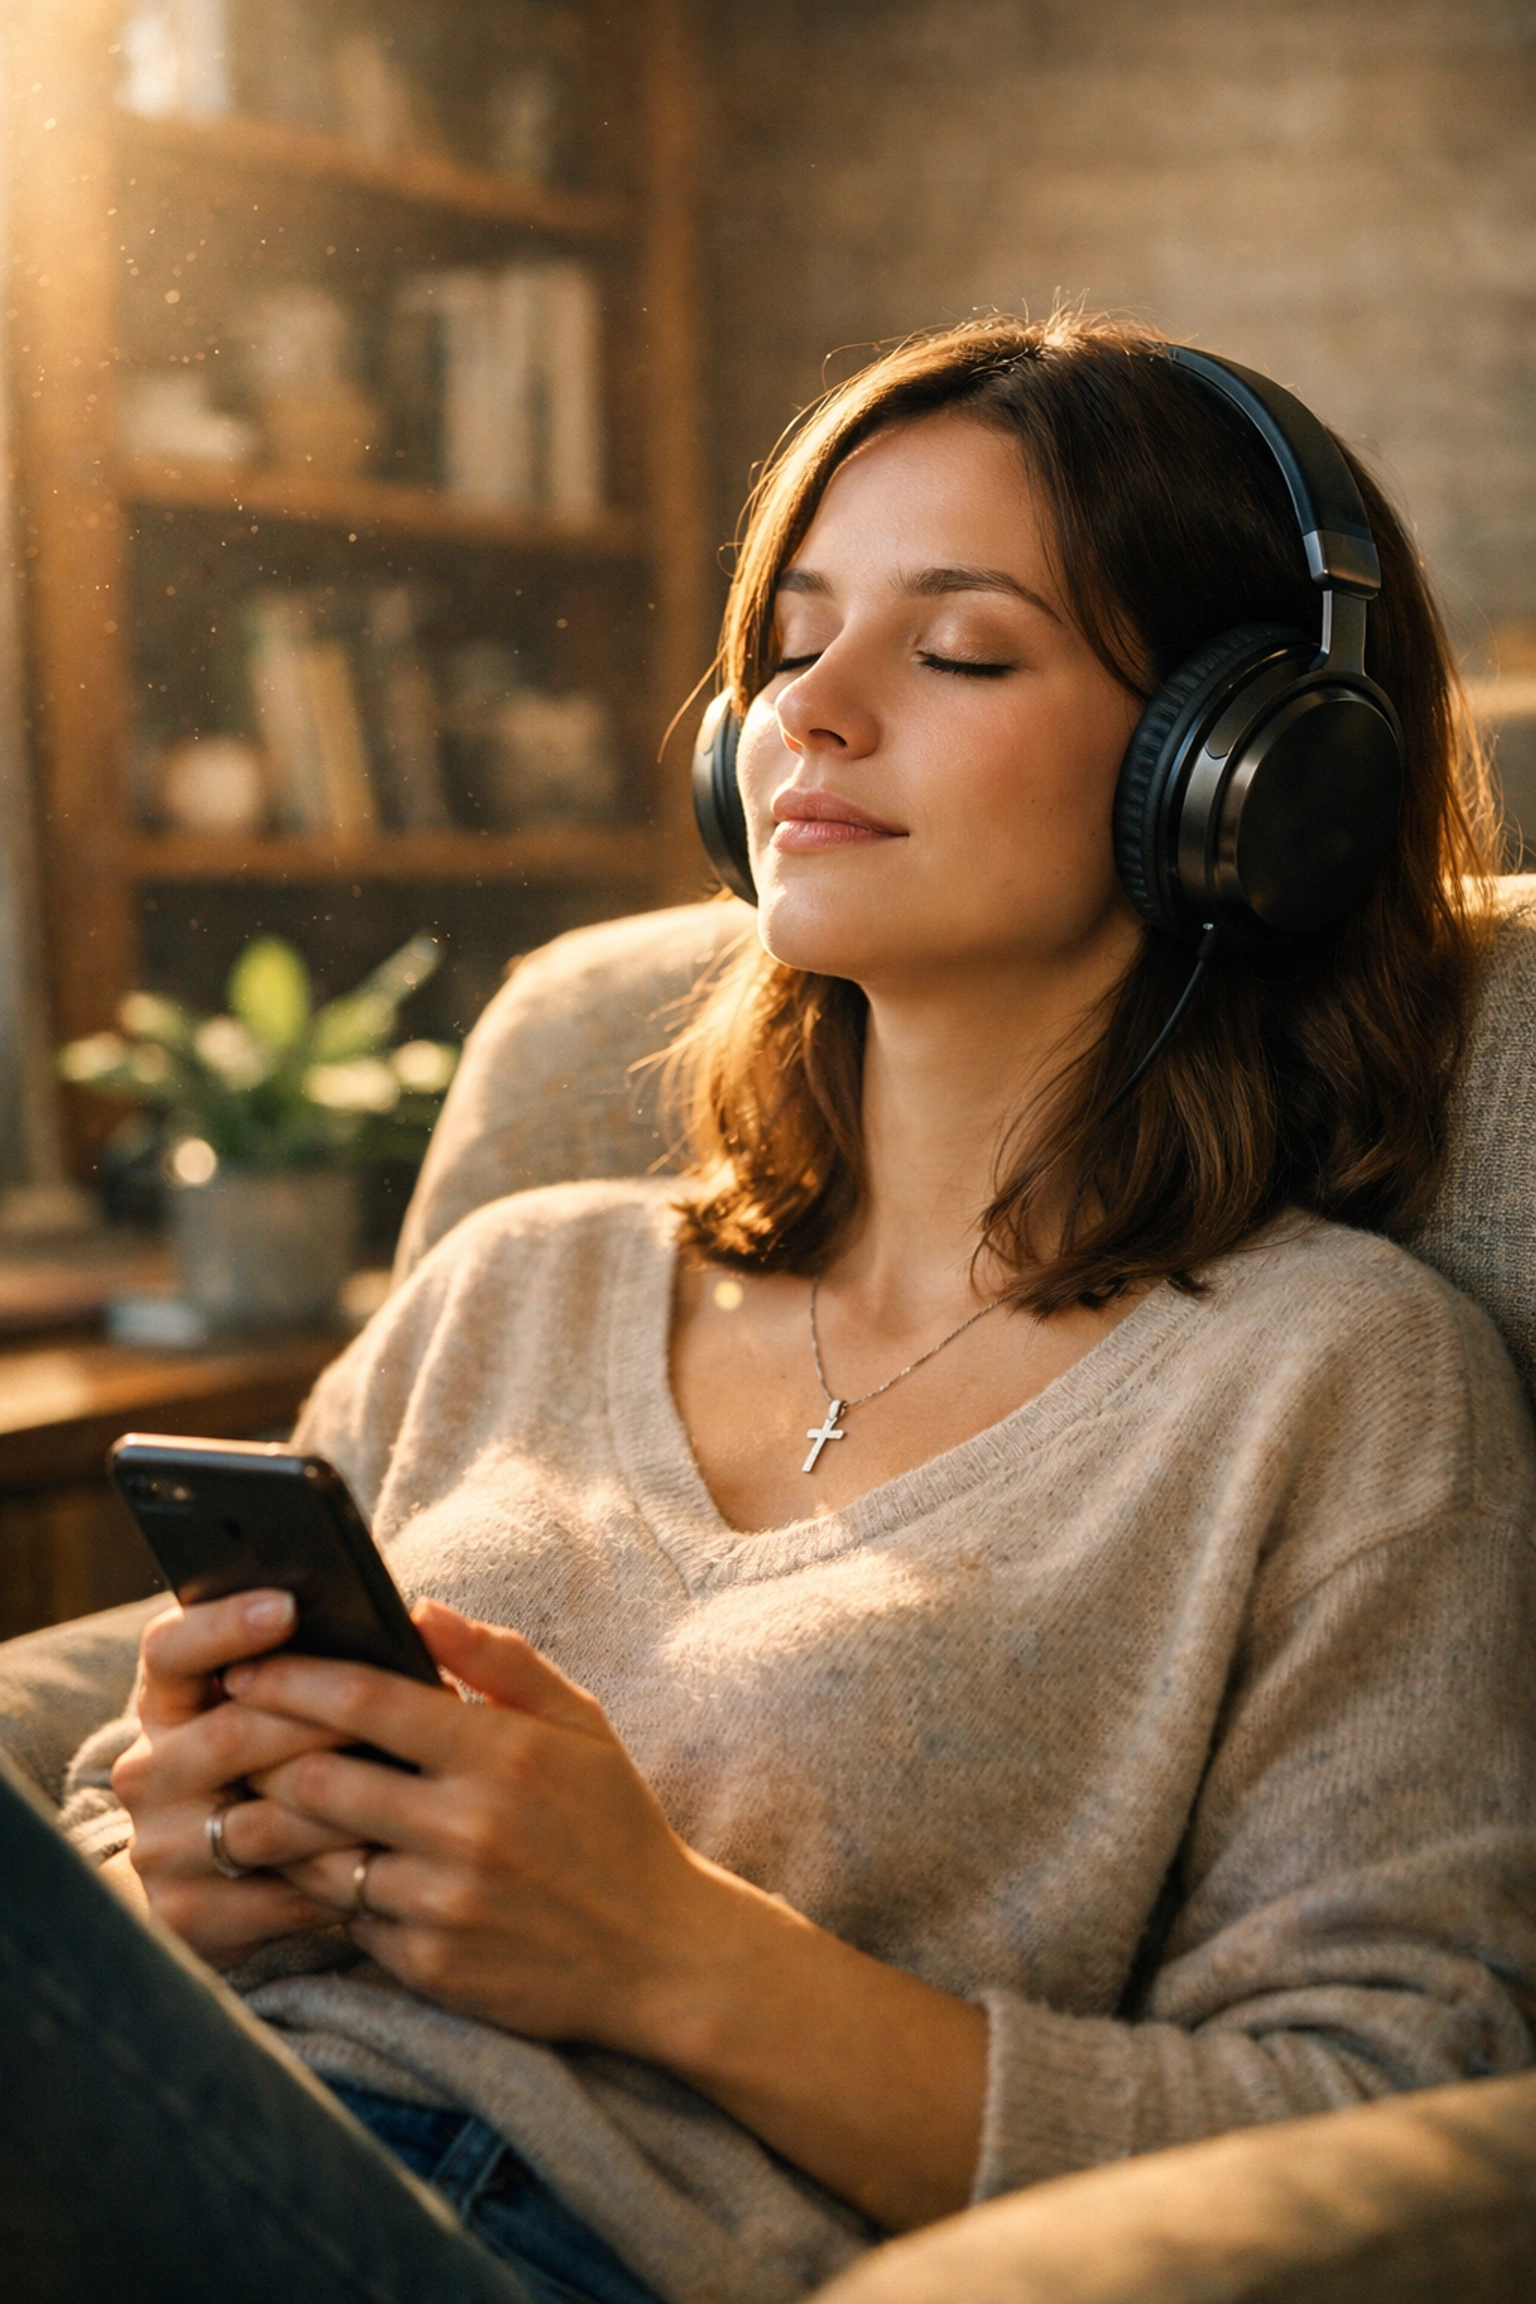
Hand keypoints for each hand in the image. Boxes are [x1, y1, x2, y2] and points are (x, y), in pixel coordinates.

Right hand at [111, 1590, 368, 1967]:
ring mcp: (160, 1844)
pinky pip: (274, 1893)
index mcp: (166, 1702)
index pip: (170, 1648)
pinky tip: (386, 1858)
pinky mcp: (186, 1912)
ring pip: (260, 1821)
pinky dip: (336, 1876)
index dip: (224, 1625)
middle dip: (315, 1721)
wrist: (222, 1883)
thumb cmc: (278, 1765)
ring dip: (337, 1806)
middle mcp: (148, 1769)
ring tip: (405, 1787)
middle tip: (387, 1711)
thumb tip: (415, 1618)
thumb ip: (319, 1663)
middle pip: (230, 1735)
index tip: (289, 1604)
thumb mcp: (277, 1709)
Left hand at [226, 1599, 731, 2052]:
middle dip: (260, 1753)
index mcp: (500, 1752)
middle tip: (227, 1736)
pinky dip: (335, 1893)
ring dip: (278, 1829)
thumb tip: (418, 1609)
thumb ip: (500, 1660)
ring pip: (317, 1856)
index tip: (246, 1670)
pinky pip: (350, 1919)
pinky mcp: (430, 1967)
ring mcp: (444, 1903)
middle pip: (317, 1779)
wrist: (660, 1954)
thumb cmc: (613, 1822)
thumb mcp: (580, 1723)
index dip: (291, 1681)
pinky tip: (328, 1872)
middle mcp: (466, 1827)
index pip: (365, 1702)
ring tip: (253, 1805)